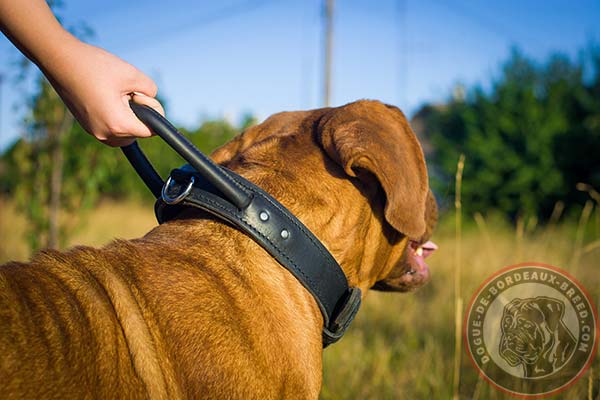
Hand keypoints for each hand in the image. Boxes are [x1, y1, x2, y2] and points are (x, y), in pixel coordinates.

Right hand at [45, 41, 164, 146]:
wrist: (59, 60)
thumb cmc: (94, 66)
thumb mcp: (132, 74)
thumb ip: (150, 90)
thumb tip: (151, 100)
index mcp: (118, 125)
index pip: (150, 131)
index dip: (153, 112)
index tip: (141, 95)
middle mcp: (105, 134)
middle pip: (137, 133)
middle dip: (139, 114)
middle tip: (127, 92)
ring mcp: (94, 132)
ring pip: (124, 133)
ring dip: (127, 117)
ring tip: (116, 94)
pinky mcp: (87, 126)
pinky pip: (110, 128)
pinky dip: (115, 116)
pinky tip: (106, 96)